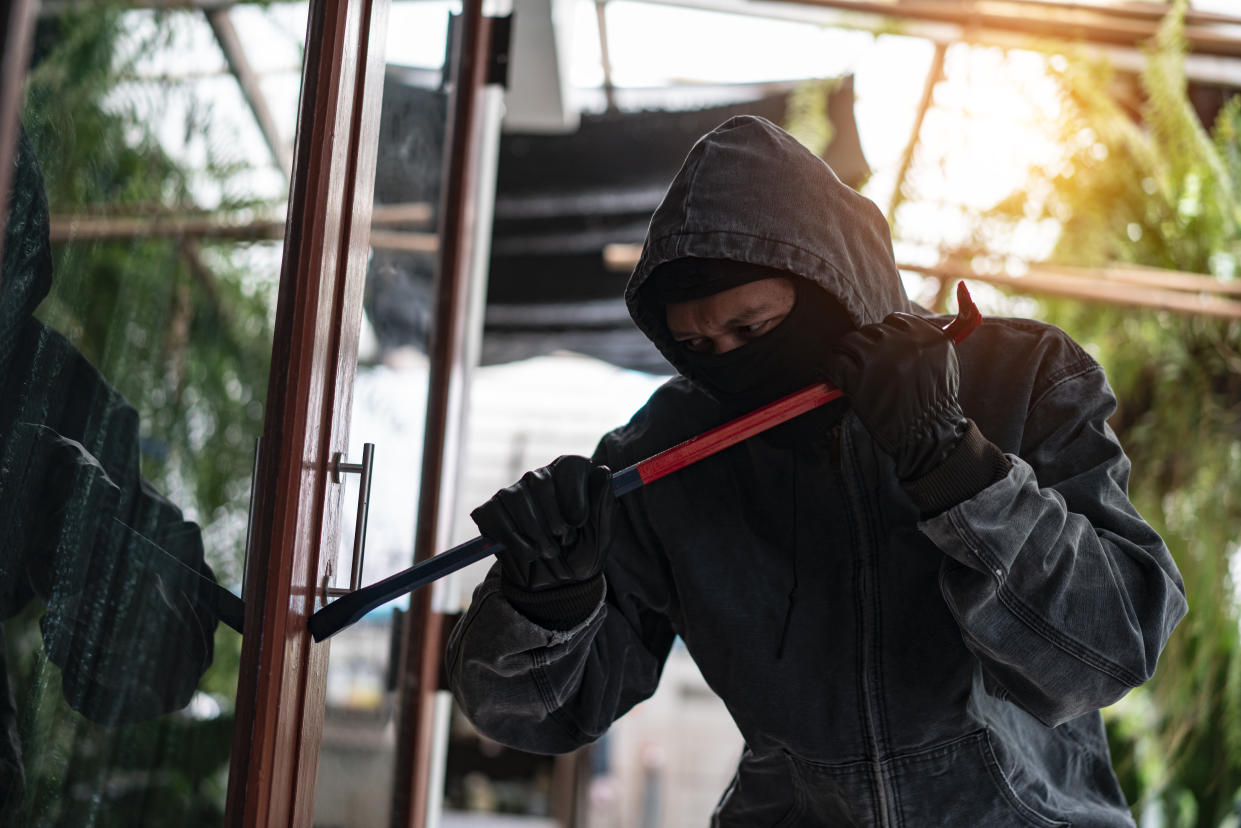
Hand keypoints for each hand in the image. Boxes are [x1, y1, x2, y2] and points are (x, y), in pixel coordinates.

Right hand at [471, 455, 612, 593]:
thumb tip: (603, 472)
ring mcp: (513, 492)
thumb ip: (603, 504)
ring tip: (549, 552)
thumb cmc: (583, 553)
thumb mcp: (601, 535)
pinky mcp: (491, 511)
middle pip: (541, 481)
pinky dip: (513, 541)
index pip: (570, 466)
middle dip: (554, 520)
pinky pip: (495, 516)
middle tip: (564, 542)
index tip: (579, 523)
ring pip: (516, 498)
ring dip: (536, 534)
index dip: (575, 496)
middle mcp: (541, 477)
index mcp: (571, 475)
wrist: (556, 585)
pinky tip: (529, 554)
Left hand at [825, 313, 968, 480]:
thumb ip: (923, 343)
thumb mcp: (942, 365)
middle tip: (860, 361)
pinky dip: (828, 367)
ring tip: (844, 365)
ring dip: (846, 352)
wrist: (927, 435)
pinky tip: (829, 375)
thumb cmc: (933, 405)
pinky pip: (834, 361)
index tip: (878, 344)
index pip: (896, 320)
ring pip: (851, 340)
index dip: (885, 333)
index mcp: (928, 337)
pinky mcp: (859, 377)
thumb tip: (895, 330)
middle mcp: (905, 343)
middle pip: (871, 329)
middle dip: (865, 344)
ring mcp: (880, 359)